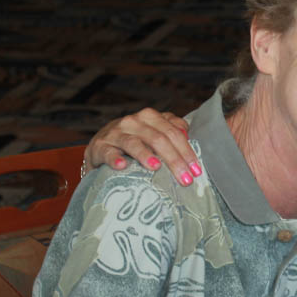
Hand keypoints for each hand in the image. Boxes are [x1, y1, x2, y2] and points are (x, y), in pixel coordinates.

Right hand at [84, 108, 199, 185]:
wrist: (102, 146)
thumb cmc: (136, 140)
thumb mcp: (154, 132)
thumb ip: (172, 129)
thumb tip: (187, 133)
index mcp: (150, 117)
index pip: (173, 133)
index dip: (187, 151)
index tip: (196, 171)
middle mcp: (133, 121)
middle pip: (158, 139)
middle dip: (174, 160)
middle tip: (186, 179)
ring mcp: (115, 133)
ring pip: (133, 143)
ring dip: (146, 155)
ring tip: (157, 167)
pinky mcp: (100, 146)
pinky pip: (108, 152)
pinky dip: (114, 158)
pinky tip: (122, 166)